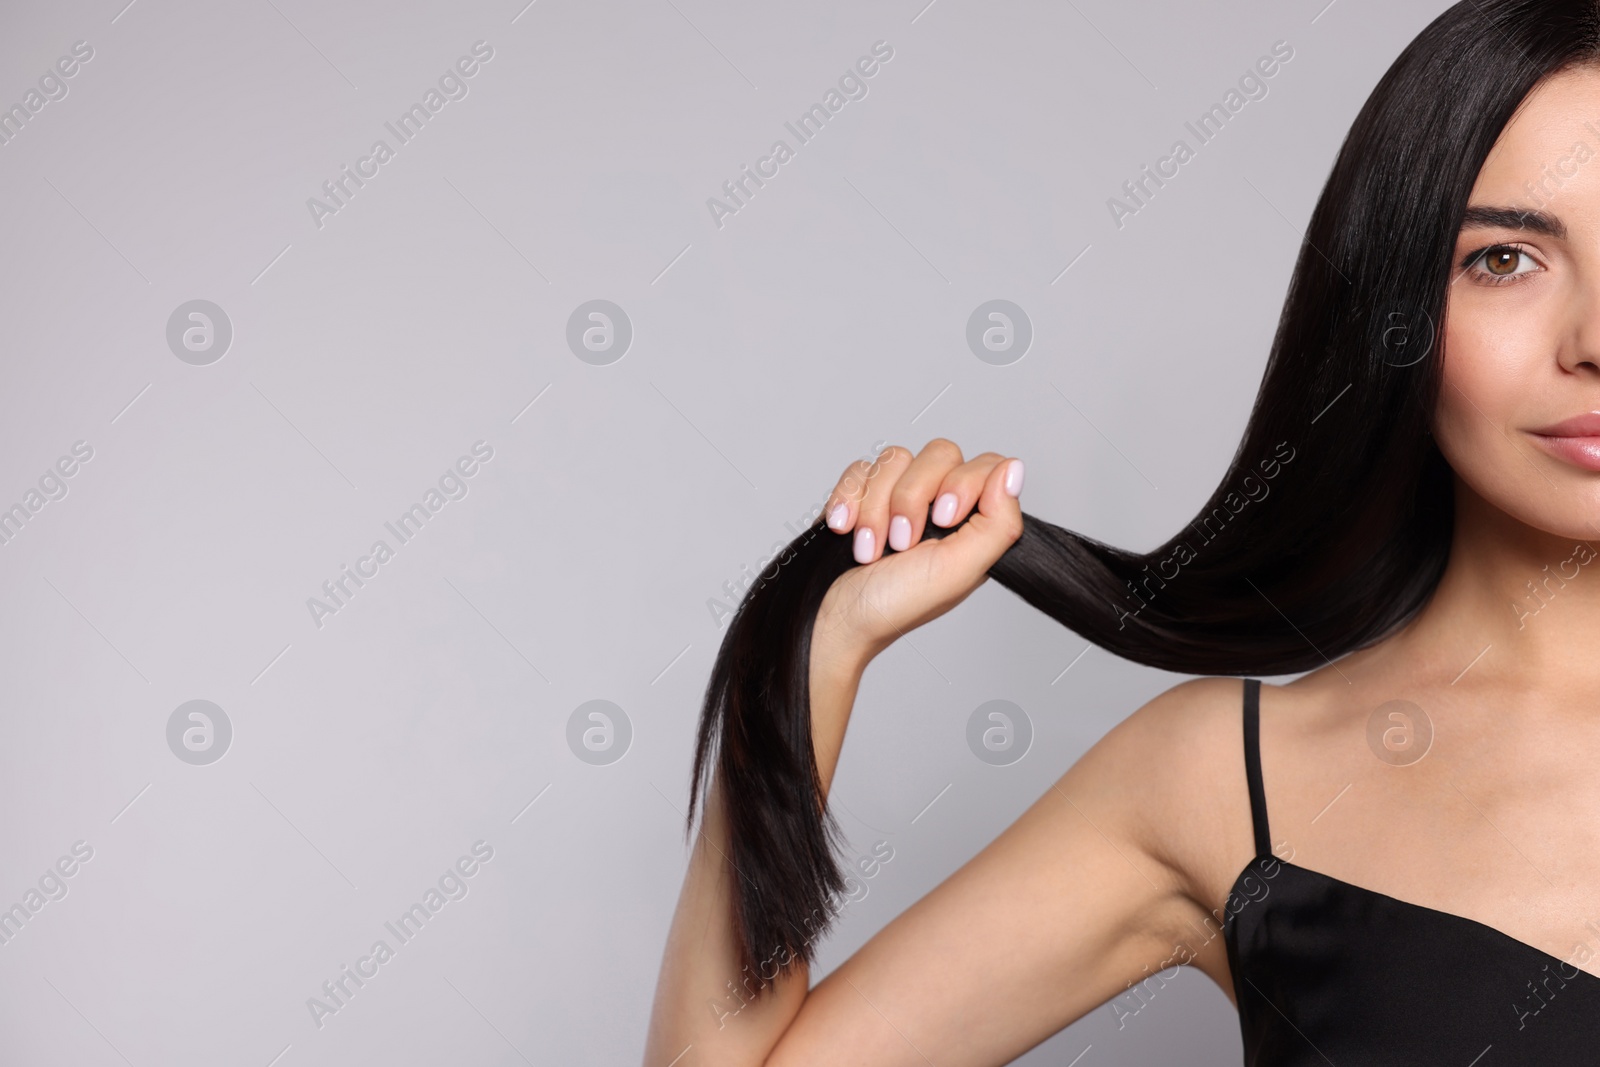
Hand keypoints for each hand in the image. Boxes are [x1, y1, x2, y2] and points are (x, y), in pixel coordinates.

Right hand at [814, 440, 1024, 660]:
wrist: (837, 617)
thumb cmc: (896, 604)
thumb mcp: (960, 570)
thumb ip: (999, 523)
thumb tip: (1013, 470)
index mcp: (973, 523)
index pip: (986, 465)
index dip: (962, 484)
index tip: (944, 520)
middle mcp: (939, 504)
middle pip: (940, 453)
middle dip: (912, 498)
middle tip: (902, 543)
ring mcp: (899, 495)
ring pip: (896, 458)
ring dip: (875, 508)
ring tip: (869, 549)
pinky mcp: (863, 494)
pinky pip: (860, 468)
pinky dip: (849, 500)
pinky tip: (845, 529)